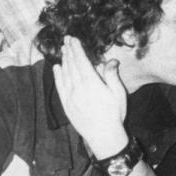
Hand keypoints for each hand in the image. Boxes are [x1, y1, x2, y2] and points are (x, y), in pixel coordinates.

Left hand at [52, 36, 128, 158]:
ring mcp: (70, 96)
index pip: (81, 61)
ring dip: (63, 60)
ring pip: (64, 74)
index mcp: (91, 83)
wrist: (103, 136)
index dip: (77, 49)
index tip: (73, 39)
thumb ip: (112, 76)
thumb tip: (110, 61)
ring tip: (63, 50)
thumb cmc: (114, 114)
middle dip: (68, 51)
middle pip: (71, 65)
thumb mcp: (119, 93)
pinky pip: (59, 86)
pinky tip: (57, 68)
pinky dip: (57, 75)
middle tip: (66, 39)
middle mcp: (78, 88)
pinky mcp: (66, 104)